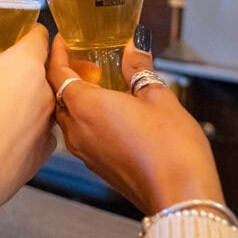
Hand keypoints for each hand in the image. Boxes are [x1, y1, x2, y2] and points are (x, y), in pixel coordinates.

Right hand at [0, 25, 56, 217]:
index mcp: (22, 66)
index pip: (39, 37)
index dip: (27, 31)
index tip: (14, 33)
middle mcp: (44, 93)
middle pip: (39, 70)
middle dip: (20, 68)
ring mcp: (47, 126)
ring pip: (39, 102)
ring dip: (23, 99)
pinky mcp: (42, 154)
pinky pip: (37, 130)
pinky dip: (23, 129)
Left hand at [48, 34, 223, 214]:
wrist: (180, 197)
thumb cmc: (171, 148)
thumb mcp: (158, 97)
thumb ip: (139, 69)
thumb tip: (133, 45)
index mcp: (86, 107)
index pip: (58, 73)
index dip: (57, 53)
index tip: (61, 39)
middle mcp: (77, 130)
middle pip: (57, 95)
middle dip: (65, 74)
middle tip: (82, 57)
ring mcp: (85, 152)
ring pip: (68, 117)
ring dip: (75, 98)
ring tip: (95, 82)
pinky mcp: (97, 166)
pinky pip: (80, 134)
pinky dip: (85, 118)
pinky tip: (108, 111)